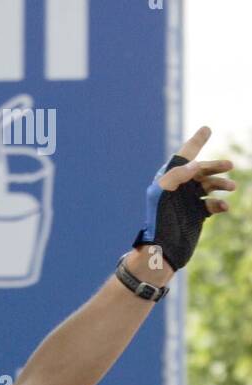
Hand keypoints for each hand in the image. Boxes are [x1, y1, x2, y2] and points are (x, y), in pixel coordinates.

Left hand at [132, 127, 235, 271]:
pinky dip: (219, 203)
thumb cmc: (157, 222)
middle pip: (201, 170)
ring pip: (209, 186)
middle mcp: (179, 189)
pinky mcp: (196, 215)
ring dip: (220, 184)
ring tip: (231, 187)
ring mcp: (188, 202)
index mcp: (168, 181)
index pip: (183, 157)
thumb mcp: (160, 196)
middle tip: (228, 166)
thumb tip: (196, 164)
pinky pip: (212, 204)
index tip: (207, 129)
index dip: (195, 143)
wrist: (161, 251)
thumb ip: (176, 175)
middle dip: (215, 166)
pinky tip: (223, 206)